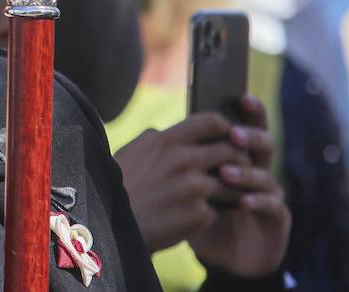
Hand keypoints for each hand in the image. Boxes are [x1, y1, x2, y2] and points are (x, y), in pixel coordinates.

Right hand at [114, 112, 251, 251]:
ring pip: (234, 183)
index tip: (226, 136)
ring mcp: (194, 189)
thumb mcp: (133, 150)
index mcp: (166, 140)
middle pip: (231, 151)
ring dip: (232, 188)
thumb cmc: (118, 185)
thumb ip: (158, 138)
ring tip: (226, 193)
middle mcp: (184, 161)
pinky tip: (203, 215)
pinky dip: (213, 213)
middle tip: (237, 167)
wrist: (110, 226)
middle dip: (238, 159)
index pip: (212, 122)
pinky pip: (220, 210)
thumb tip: (171, 133)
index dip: (225, 128)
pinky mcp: (199, 215)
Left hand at [186, 95, 290, 277]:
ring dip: (246, 172)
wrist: (220, 254)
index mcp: (237, 155)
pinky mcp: (277, 217)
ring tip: (226, 172)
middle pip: (262, 143)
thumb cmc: (202, 212)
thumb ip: (184, 159)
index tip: (240, 96)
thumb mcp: (189, 184)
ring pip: (265, 174)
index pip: (246, 125)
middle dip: (250, 135)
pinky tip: (244, 201)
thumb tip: (161, 131)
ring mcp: (270, 192)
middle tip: (234, 134)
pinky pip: (273, 205)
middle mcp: (257, 169)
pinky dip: (259, 201)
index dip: (249, 110)